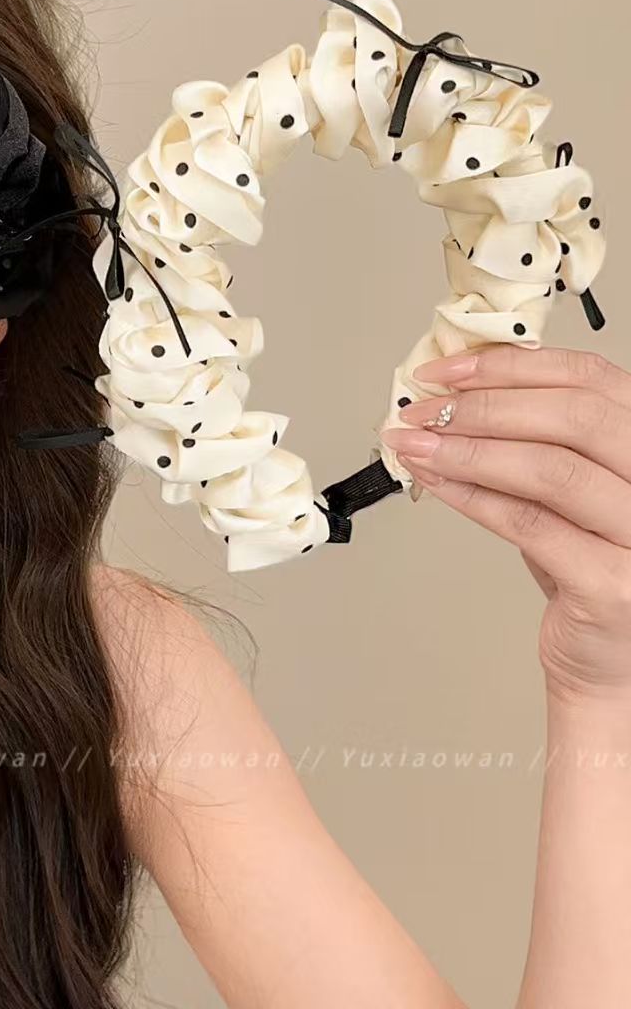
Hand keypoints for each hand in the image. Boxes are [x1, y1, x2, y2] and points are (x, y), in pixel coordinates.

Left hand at [379, 346, 630, 707]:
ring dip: (466, 450)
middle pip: (574, 417)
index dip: (511, 366)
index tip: (446, 371)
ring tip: (415, 444)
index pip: (590, 378)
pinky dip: (471, 497)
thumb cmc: (589, 566)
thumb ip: (535, 438)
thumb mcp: (571, 488)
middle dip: (483, 406)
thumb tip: (453, 394)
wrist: (610, 660)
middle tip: (422, 410)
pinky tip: (434, 483)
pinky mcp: (614, 586)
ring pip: (551, 469)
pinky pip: (529, 524)